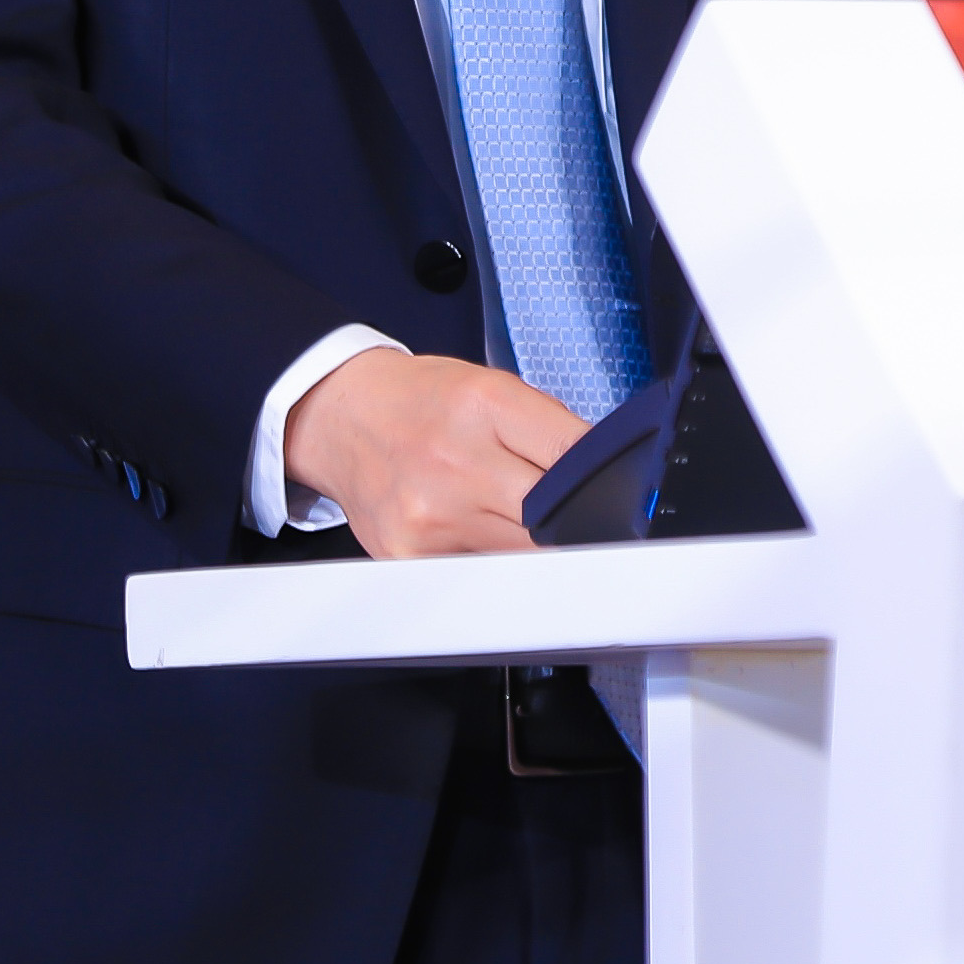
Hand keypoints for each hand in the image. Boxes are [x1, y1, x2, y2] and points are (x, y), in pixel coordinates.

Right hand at [282, 346, 588, 557]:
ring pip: (522, 557)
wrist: (343, 416)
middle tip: (576, 519)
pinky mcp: (408, 557)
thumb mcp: (494, 387)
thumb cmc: (422, 401)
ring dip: (533, 545)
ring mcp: (429, 517)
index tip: (621, 499)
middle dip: (573, 522)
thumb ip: (553, 431)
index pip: (576, 460)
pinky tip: (475, 533)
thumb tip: (610, 479)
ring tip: (510, 515)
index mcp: (486, 407)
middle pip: (555, 520)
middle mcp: (455, 463)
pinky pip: (478, 575)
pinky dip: (491, 561)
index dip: (605, 484)